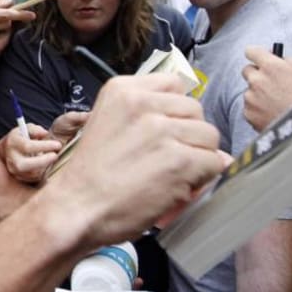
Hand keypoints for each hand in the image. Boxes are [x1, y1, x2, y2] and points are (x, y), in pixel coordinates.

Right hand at [3, 123, 60, 182]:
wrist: (8, 151)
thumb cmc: (22, 137)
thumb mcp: (27, 129)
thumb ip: (36, 130)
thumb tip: (44, 134)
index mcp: (13, 142)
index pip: (28, 146)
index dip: (44, 146)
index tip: (58, 145)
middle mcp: (11, 158)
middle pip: (26, 164)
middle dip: (44, 160)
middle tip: (56, 155)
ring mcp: (14, 169)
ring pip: (32, 173)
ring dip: (45, 166)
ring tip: (51, 159)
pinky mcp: (19, 178)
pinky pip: (34, 178)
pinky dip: (43, 172)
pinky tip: (47, 165)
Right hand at [50, 74, 224, 246]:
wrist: (77, 207)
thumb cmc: (90, 175)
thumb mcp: (108, 125)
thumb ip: (148, 118)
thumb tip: (193, 124)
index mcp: (122, 90)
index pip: (174, 84)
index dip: (174, 111)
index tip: (164, 130)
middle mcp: (143, 103)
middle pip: (195, 110)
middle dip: (188, 135)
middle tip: (166, 158)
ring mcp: (162, 130)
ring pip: (209, 137)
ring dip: (198, 158)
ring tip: (171, 173)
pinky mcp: (179, 159)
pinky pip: (214, 163)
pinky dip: (202, 179)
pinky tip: (177, 186)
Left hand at [242, 46, 291, 131]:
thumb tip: (281, 59)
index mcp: (272, 67)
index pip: (251, 51)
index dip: (257, 54)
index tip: (263, 58)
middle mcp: (257, 80)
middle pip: (247, 70)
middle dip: (258, 74)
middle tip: (273, 82)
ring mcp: (250, 98)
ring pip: (250, 90)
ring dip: (259, 93)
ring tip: (278, 104)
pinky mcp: (248, 114)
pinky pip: (250, 107)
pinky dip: (258, 109)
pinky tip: (273, 114)